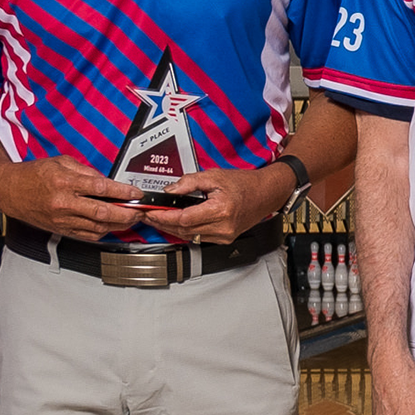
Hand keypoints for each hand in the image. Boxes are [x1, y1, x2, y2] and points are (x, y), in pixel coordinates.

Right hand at [0, 155, 141, 241]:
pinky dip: (103, 231)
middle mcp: (64, 203)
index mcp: (65, 183)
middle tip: (140, 211)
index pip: (100, 188)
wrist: (10, 191)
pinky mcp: (61, 230)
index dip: (122, 193)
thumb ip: (86, 171)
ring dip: (119, 225)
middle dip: (127, 213)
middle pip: (102, 213)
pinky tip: (112, 225)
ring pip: (97, 227)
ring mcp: (62, 219)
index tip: (136, 194)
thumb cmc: (33, 175)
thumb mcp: (61, 163)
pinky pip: (88, 235)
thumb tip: (107, 181)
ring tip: (131, 218)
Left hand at [139, 162, 295, 245]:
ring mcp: (225, 235)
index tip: (150, 213)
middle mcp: (223, 226)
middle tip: (148, 216)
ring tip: (158, 220)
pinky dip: (185, 231)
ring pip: (189, 236)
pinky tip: (176, 224)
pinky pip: (199, 237)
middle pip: (183, 230)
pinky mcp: (225, 238)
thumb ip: (189, 183)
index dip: (163, 217)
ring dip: (171, 228)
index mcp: (220, 210)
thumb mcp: (214, 176)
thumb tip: (169, 192)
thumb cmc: (245, 184)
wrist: (266, 193)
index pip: (183, 218)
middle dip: (162, 223)